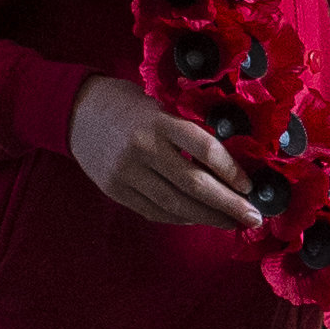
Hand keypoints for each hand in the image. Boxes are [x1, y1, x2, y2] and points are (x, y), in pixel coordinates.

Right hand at [69, 75, 255, 227]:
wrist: (76, 110)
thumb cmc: (128, 105)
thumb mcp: (160, 107)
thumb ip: (188, 133)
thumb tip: (228, 168)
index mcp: (159, 121)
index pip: (204, 149)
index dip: (231, 171)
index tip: (250, 186)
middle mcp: (142, 148)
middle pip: (194, 184)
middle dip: (228, 205)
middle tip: (253, 217)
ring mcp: (126, 172)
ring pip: (175, 205)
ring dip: (208, 217)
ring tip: (231, 222)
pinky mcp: (114, 190)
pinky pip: (154, 211)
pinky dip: (180, 218)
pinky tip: (198, 218)